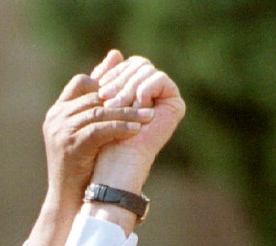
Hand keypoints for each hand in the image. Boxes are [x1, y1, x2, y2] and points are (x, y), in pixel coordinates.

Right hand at [42, 50, 154, 219]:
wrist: (67, 202)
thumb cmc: (80, 169)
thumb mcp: (87, 132)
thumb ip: (98, 104)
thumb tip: (115, 58)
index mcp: (56, 112)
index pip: (81, 82)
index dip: (106, 83)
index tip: (130, 90)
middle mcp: (56, 118)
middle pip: (94, 96)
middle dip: (123, 98)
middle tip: (149, 99)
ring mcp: (61, 132)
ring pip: (99, 112)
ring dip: (127, 113)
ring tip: (148, 116)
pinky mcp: (71, 145)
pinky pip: (100, 129)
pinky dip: (120, 128)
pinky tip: (136, 130)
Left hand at [91, 56, 184, 194]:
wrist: (114, 163)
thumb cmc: (103, 140)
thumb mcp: (102, 102)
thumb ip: (108, 78)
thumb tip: (114, 52)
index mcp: (139, 91)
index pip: (128, 65)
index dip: (113, 74)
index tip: (100, 90)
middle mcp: (154, 94)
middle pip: (138, 65)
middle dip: (119, 80)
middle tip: (106, 98)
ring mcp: (166, 99)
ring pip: (146, 70)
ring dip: (128, 88)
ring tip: (117, 106)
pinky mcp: (175, 105)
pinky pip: (159, 79)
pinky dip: (144, 91)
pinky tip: (136, 108)